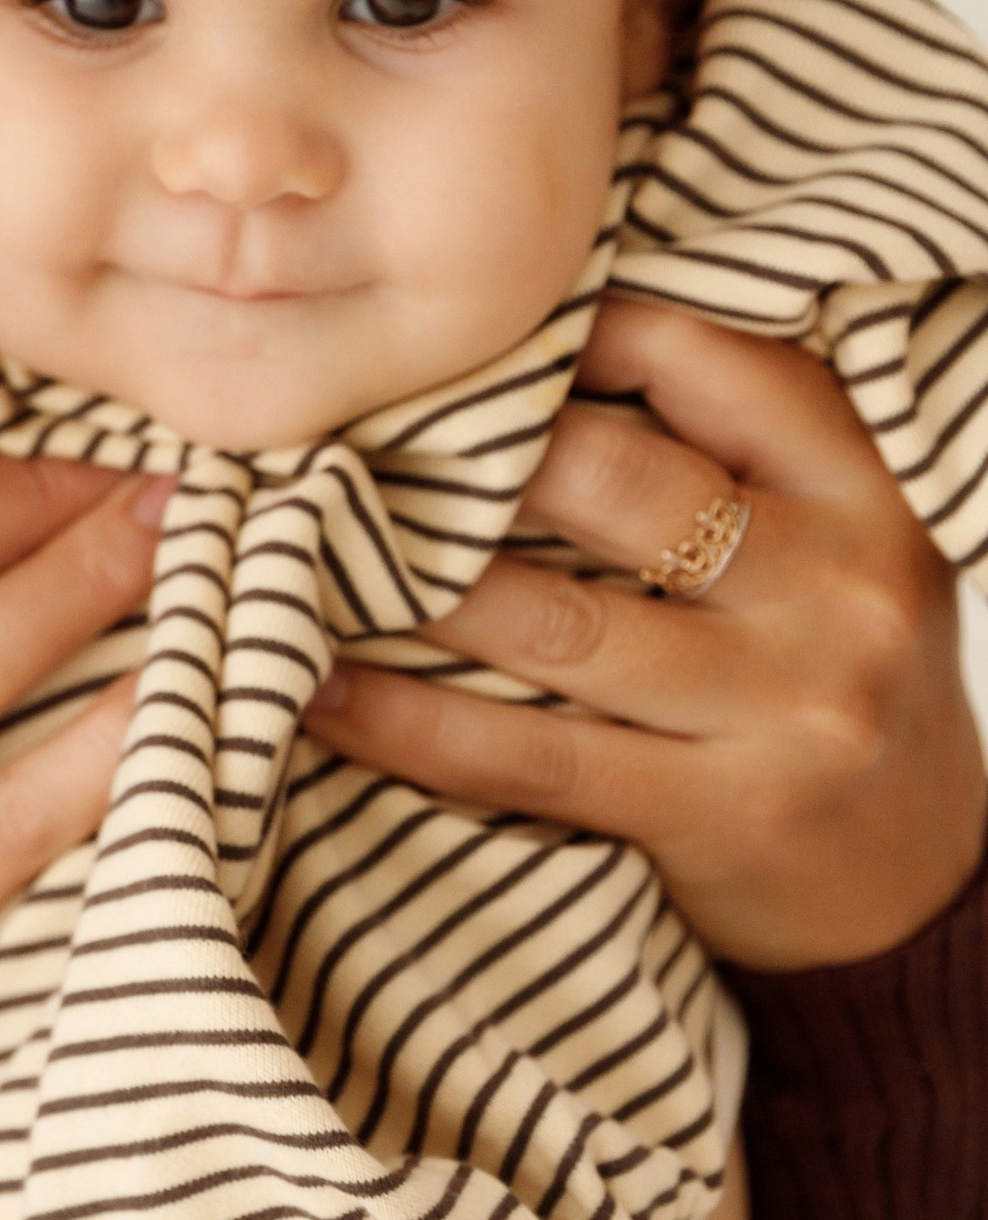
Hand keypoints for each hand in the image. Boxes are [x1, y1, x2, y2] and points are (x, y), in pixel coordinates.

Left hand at [301, 296, 987, 971]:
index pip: (702, 361)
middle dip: (462, 457)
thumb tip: (522, 352)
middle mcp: (832, 588)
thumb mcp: (827, 545)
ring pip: (551, 620)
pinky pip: (529, 756)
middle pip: (613, 479)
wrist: (919, 885)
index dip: (568, 334)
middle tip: (338, 433)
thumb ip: (721, 454)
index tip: (455, 339)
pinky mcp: (720, 815)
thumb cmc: (829, 678)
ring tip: (300, 551)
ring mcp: (784, 708)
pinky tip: (319, 691)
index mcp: (855, 492)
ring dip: (407, 584)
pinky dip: (408, 723)